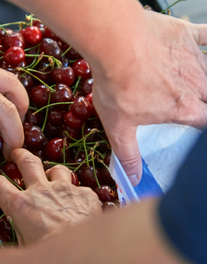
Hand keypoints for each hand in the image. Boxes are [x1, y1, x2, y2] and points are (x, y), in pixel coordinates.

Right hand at [0, 148, 101, 245]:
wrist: (86, 255)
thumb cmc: (50, 258)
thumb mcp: (24, 249)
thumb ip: (17, 234)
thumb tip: (5, 243)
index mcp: (20, 206)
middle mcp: (41, 191)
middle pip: (28, 162)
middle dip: (20, 155)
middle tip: (16, 153)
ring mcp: (65, 190)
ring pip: (57, 170)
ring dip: (52, 173)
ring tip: (52, 178)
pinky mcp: (86, 194)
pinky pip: (79, 189)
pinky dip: (76, 196)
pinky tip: (78, 206)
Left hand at [92, 11, 206, 185]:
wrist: (114, 45)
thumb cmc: (116, 86)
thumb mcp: (118, 127)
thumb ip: (128, 155)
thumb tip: (133, 179)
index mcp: (183, 109)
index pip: (205, 124)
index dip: (202, 128)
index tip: (198, 126)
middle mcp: (196, 84)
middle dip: (203, 103)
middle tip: (193, 104)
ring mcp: (193, 58)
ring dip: (203, 78)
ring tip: (193, 84)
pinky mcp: (185, 35)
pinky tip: (205, 45)